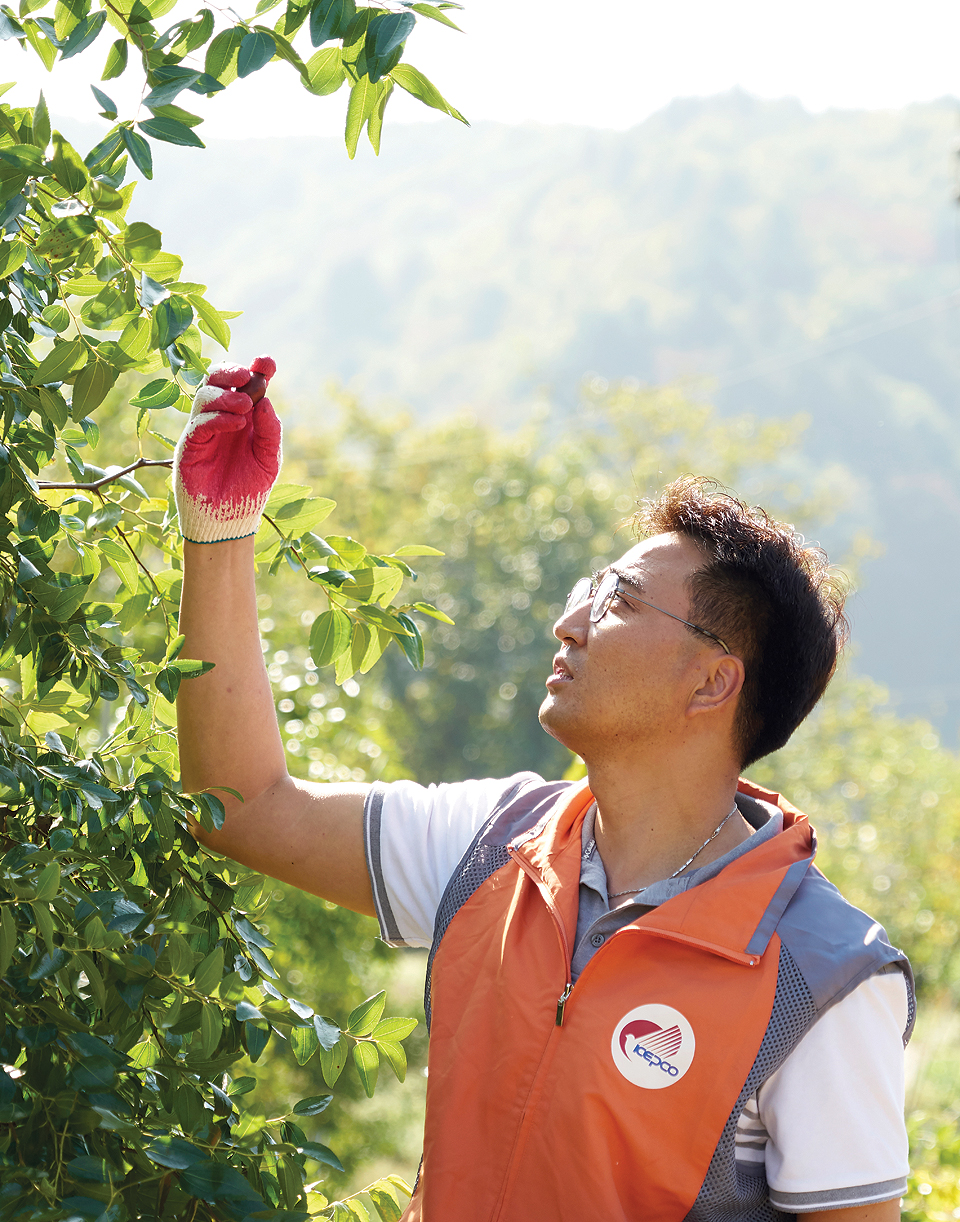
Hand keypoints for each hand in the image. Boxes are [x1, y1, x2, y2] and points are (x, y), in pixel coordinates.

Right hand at [173, 355, 280, 543]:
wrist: (231, 520)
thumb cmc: (251, 489)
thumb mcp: (269, 457)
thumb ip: (270, 429)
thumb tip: (266, 399)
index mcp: (242, 416)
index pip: (243, 384)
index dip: (255, 369)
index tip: (267, 363)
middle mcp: (220, 418)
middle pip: (216, 380)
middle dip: (231, 372)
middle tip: (247, 375)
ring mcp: (202, 431)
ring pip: (204, 396)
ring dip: (225, 396)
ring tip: (245, 406)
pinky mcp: (188, 447)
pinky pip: (198, 423)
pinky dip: (218, 418)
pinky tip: (236, 424)